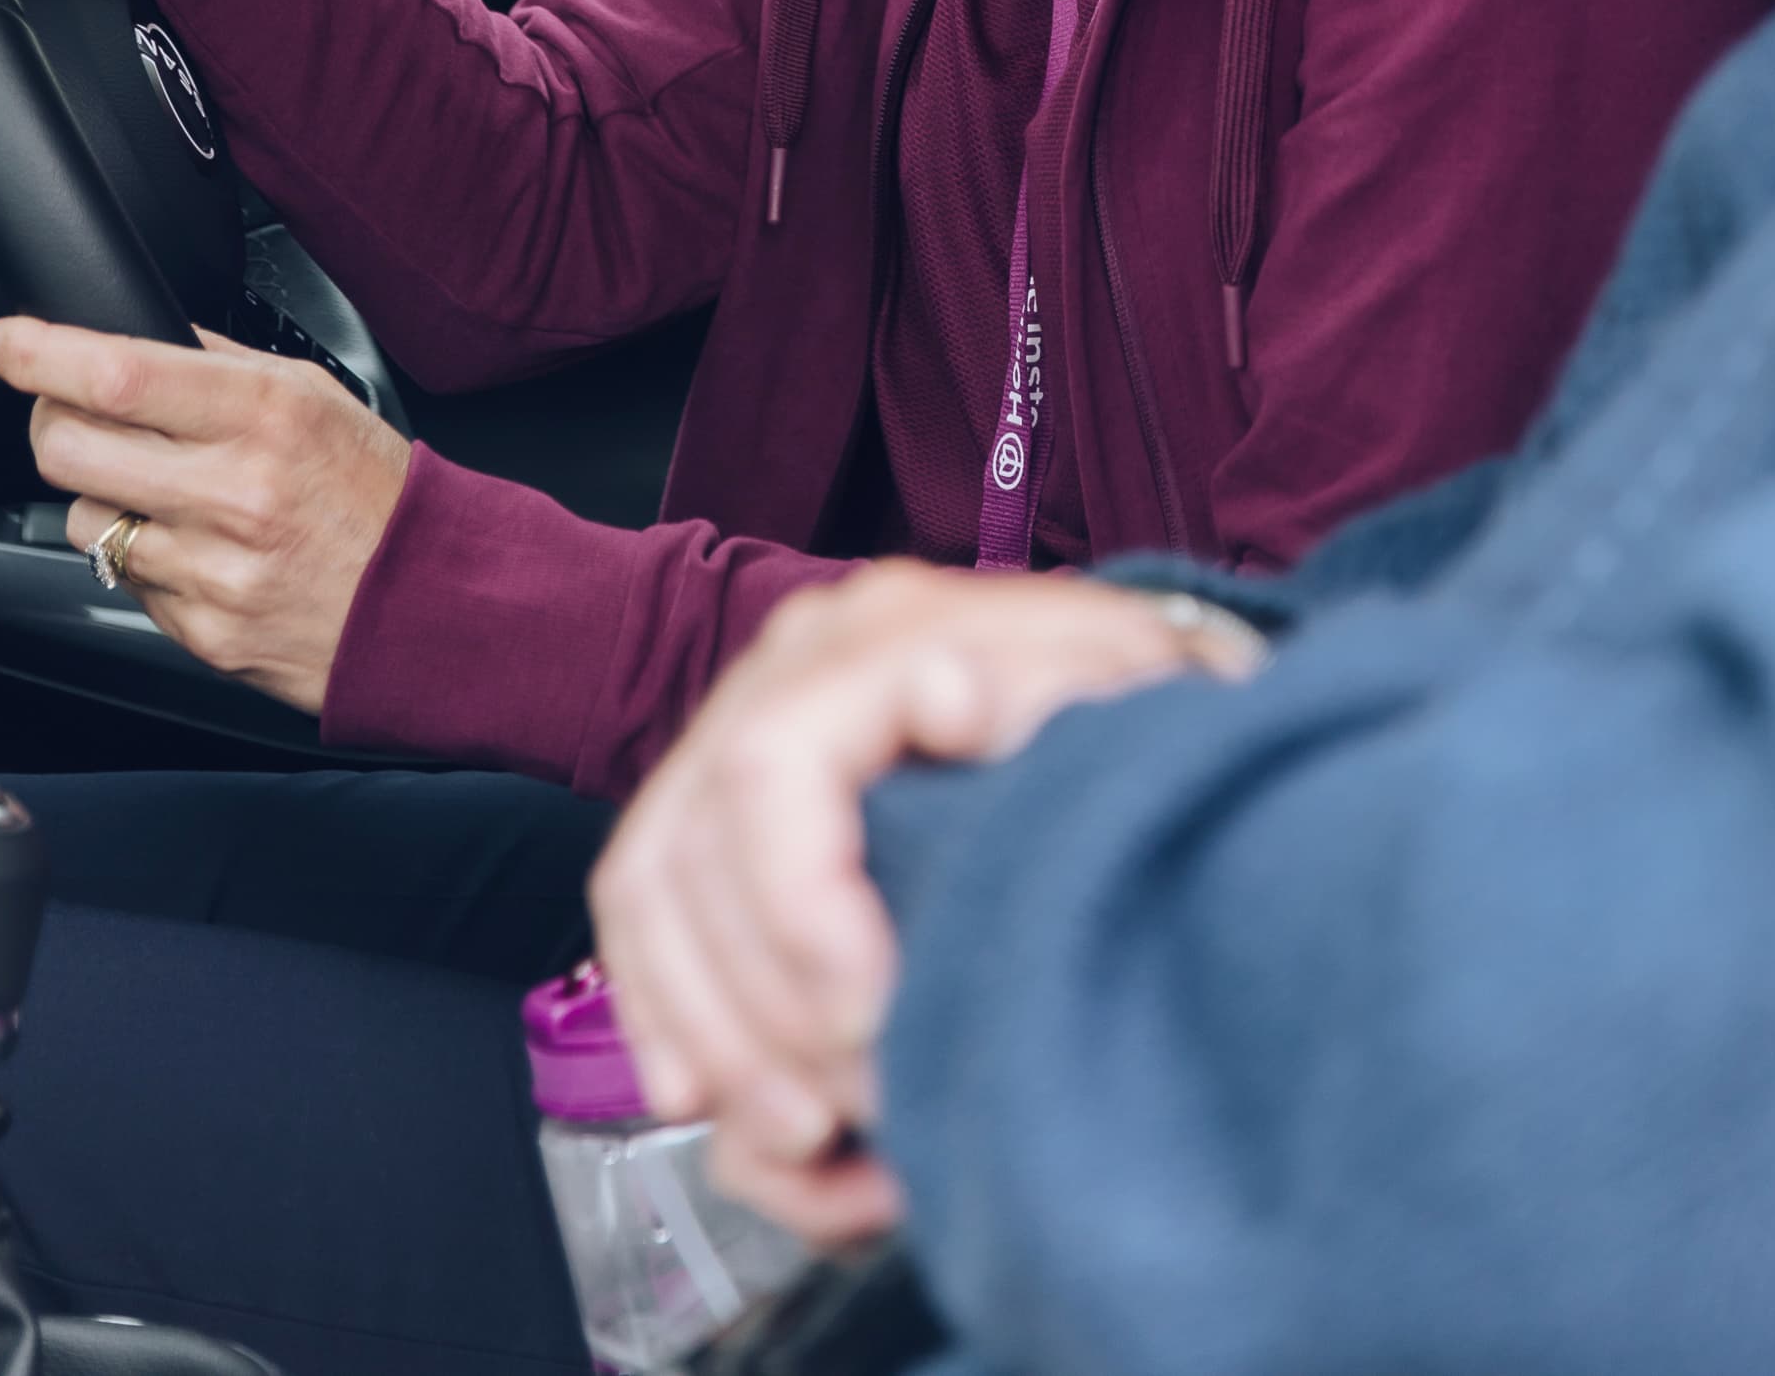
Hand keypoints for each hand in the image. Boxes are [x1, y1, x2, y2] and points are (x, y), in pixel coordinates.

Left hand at [0, 316, 412, 718]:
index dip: (38, 353)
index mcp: (262, 415)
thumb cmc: (378, 494)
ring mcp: (209, 569)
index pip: (117, 372)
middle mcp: (230, 491)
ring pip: (84, 520)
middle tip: (69, 414)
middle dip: (50, 422)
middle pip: (68, 448)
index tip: (0, 341)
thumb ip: (225, 364)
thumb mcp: (317, 397)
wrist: (428, 604)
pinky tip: (198, 548)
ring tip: (164, 494)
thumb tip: (140, 337)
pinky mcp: (199, 631)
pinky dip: (144, 558)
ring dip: (102, 497)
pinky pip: (126, 581)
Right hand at [596, 562, 1254, 1240]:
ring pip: (650, 899)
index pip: (768, 770)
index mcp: (878, 635)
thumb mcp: (1129, 703)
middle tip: (861, 1113)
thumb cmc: (1135, 724)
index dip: (798, 916)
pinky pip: (639, 922)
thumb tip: (950, 692)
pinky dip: (672, 1025)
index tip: (875, 1027)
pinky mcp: (720, 812)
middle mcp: (787, 670)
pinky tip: (717, 1110)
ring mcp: (739, 732)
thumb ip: (1048, 696)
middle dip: (762, 1016)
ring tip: (813, 1140)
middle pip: (693, 856)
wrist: (1129, 717)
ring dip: (716, 1042)